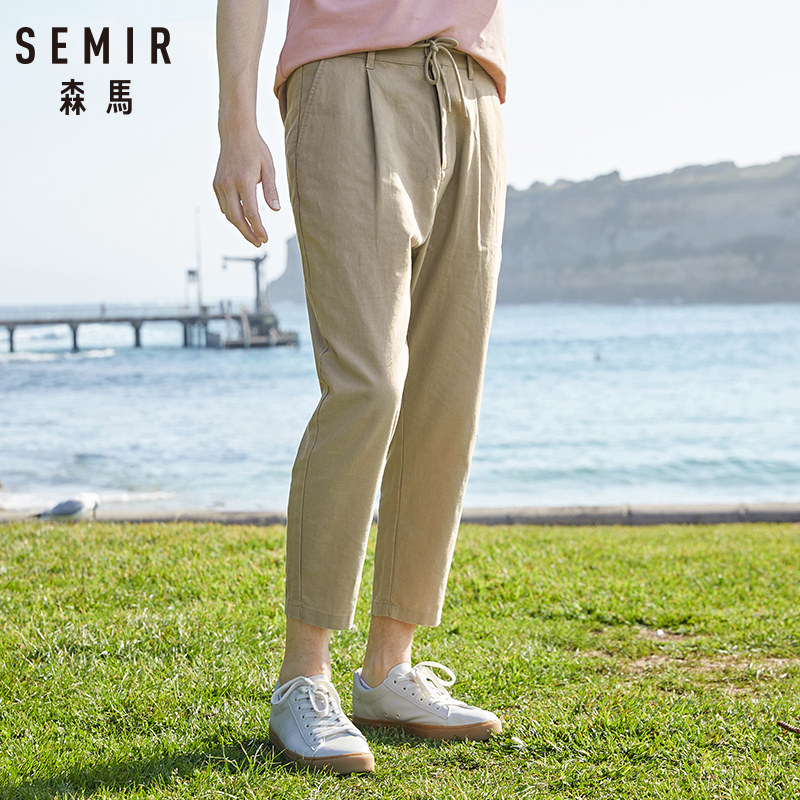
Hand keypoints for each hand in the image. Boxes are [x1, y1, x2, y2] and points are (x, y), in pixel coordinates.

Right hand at [213, 129, 279, 245]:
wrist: (235, 132)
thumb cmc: (256, 149)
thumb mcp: (269, 168)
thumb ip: (271, 190)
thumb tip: (276, 210)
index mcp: (244, 181)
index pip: (251, 213)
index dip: (258, 229)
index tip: (265, 239)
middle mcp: (228, 185)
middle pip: (237, 218)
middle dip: (248, 233)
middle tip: (258, 243)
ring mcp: (220, 185)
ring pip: (228, 214)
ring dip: (240, 226)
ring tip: (252, 234)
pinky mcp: (216, 184)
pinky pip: (224, 206)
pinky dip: (233, 215)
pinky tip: (243, 219)